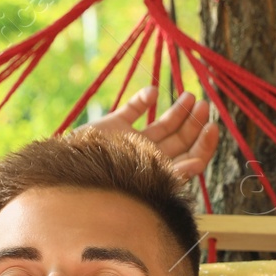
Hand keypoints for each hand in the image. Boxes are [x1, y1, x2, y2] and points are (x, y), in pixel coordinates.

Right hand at [84, 85, 217, 180]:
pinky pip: (133, 109)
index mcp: (158, 173)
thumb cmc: (103, 182)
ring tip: (189, 95)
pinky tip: (152, 93)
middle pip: (181, 140)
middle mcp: (148, 157)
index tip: (211, 126)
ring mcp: (131, 141)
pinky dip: (144, 98)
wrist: (64, 171)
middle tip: (202, 105)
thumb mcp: (143, 178)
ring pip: (163, 124)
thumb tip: (199, 165)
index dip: (204, 144)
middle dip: (195, 123)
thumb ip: (172, 174)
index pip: (190, 159)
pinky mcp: (113, 126)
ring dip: (178, 110)